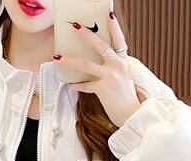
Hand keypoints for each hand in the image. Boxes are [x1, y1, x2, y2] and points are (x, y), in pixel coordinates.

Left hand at [58, 13, 141, 127]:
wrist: (132, 115)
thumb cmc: (126, 98)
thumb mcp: (124, 78)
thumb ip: (114, 67)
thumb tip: (97, 61)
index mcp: (124, 62)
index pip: (119, 40)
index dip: (114, 27)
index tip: (108, 14)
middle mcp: (118, 66)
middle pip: (101, 45)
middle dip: (86, 34)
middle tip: (74, 26)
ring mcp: (111, 77)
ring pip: (86, 64)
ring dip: (70, 60)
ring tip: (58, 57)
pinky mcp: (103, 89)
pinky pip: (85, 85)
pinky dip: (78, 86)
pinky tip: (71, 85)